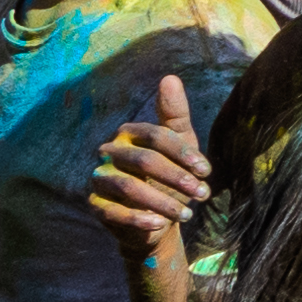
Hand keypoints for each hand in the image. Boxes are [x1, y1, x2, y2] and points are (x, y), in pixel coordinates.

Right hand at [89, 74, 211, 262]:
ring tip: (187, 214)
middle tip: (203, 193)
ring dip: (162, 202)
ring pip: (128, 187)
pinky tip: (160, 224)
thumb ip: (175, 114)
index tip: (206, 171)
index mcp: (130, 133)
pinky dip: (138, 219)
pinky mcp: (95, 205)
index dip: (184, 153)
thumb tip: (170, 77)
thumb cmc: (170, 175)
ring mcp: (100, 179)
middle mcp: (110, 153)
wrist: (157, 217)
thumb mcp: (180, 144)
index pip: (157, 136)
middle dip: (177, 178)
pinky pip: (112, 212)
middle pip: (144, 161)